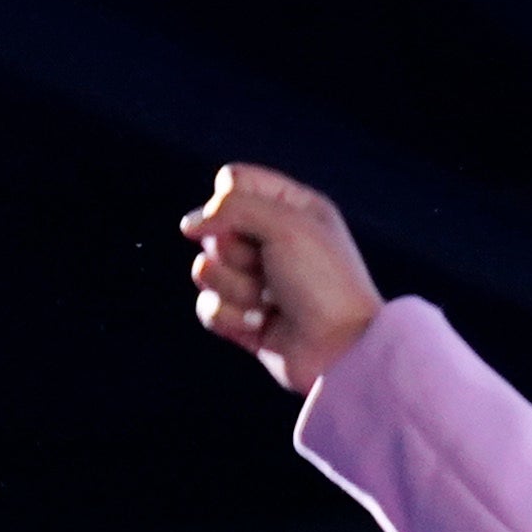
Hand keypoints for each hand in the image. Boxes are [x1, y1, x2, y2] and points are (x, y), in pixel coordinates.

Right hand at [181, 164, 384, 395]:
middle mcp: (275, 241)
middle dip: (234, 251)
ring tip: (271, 301)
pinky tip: (262, 325)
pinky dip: (232, 317)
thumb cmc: (324, 283)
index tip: (251, 221)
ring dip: (236, 288)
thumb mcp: (286, 226)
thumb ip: (232, 207)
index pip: (233, 180)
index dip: (229, 199)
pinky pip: (208, 307)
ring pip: (205, 269)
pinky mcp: (244, 317)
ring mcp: (258, 281)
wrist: (341, 351)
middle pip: (212, 227)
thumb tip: (189, 225)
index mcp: (294, 209)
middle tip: (269, 268)